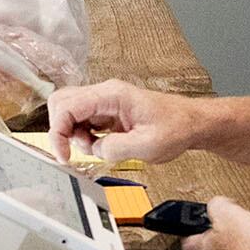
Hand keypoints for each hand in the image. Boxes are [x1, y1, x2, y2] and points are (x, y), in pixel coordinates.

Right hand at [46, 78, 202, 162]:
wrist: (191, 123)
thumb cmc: (176, 127)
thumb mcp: (148, 145)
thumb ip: (116, 148)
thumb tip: (95, 150)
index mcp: (113, 95)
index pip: (68, 106)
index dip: (58, 132)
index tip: (64, 155)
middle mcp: (105, 94)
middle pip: (62, 103)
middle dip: (61, 130)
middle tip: (73, 152)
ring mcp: (105, 101)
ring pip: (69, 112)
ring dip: (73, 135)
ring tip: (95, 148)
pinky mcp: (107, 112)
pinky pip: (83, 120)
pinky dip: (83, 136)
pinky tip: (99, 145)